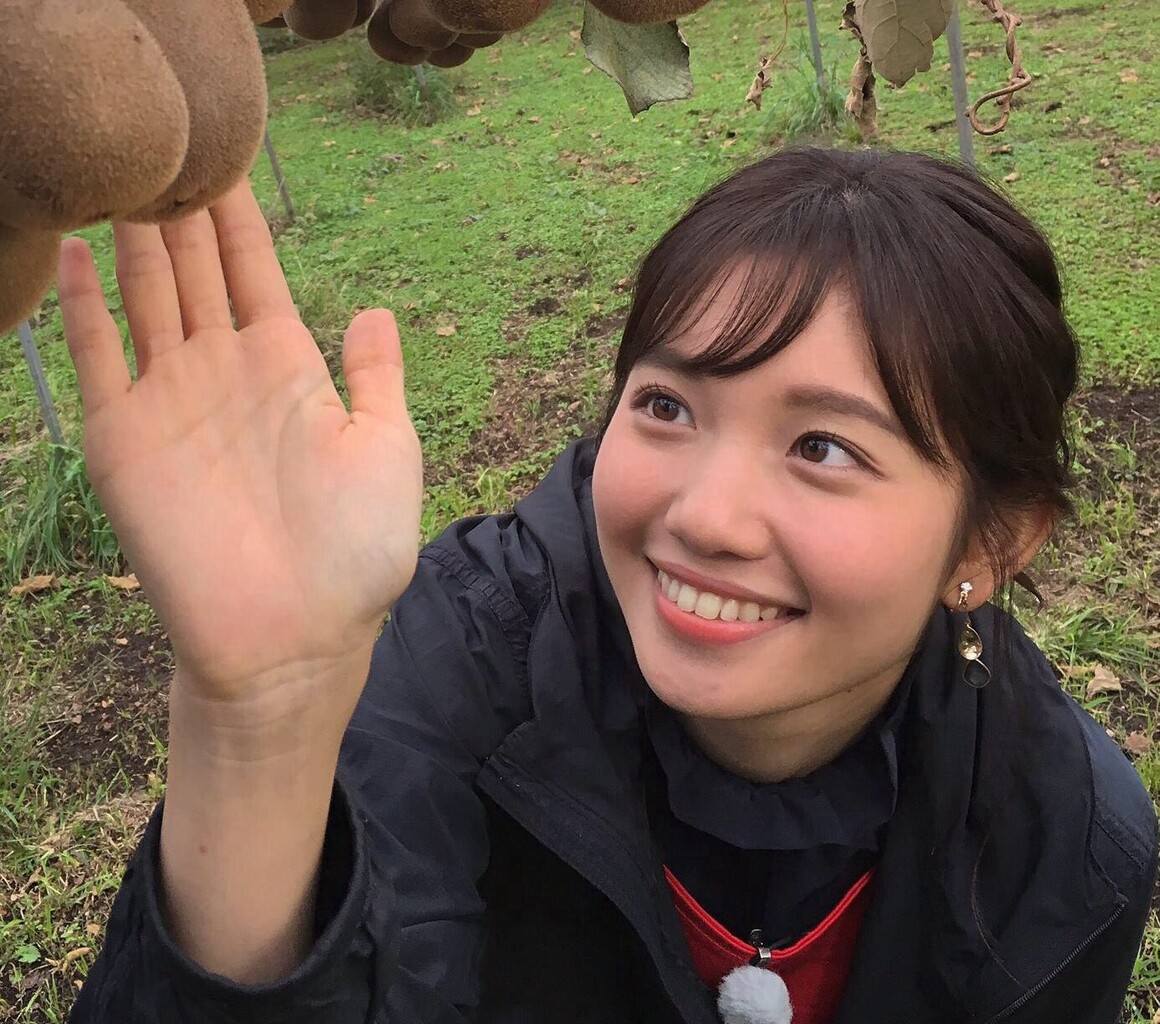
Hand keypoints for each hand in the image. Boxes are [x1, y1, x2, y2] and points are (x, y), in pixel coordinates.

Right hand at [59, 183, 421, 722]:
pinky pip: (95, 355)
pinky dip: (82, 303)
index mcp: (286, 369)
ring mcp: (170, 401)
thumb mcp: (387, 448)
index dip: (240, 220)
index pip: (255, 273)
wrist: (293, 635)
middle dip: (180, 209)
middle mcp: (223, 374)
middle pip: (195, 270)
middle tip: (165, 139)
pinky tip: (75, 248)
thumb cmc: (357, 552)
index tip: (226, 161)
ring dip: (134, 239)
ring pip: (144, 296)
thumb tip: (375, 309)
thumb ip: (375, 376)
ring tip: (122, 171)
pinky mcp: (122, 438)